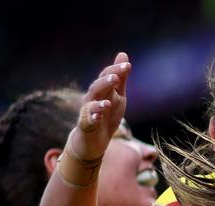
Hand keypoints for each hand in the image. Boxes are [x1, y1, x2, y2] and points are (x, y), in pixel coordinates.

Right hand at [65, 52, 131, 171]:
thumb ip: (121, 78)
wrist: (93, 140)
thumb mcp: (118, 96)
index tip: (128, 66)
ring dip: (99, 101)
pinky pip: (88, 120)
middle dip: (106, 82)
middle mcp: (93, 98)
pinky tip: (98, 116)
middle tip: (116, 77)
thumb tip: (123, 55)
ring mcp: (88, 112)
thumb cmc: (106, 115)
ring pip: (91, 103)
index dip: (116, 70)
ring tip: (108, 101)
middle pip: (97, 87)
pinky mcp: (86, 125)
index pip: (107, 76)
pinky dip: (93, 117)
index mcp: (102, 90)